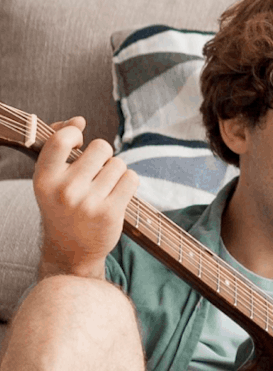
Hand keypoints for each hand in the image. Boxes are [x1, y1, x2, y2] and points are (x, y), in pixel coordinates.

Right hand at [33, 118, 138, 278]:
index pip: (62, 139)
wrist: (71, 250)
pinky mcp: (110, 213)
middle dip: (103, 156)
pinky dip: (128, 182)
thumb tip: (79, 120)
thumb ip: (59, 143)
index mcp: (44, 178)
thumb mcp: (50, 177)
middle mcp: (65, 190)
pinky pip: (131, 179)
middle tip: (94, 174)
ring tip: (103, 188)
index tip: (78, 145)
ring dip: (115, 172)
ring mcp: (88, 203)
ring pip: (118, 164)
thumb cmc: (61, 205)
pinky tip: (117, 194)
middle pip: (101, 148)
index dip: (75, 135)